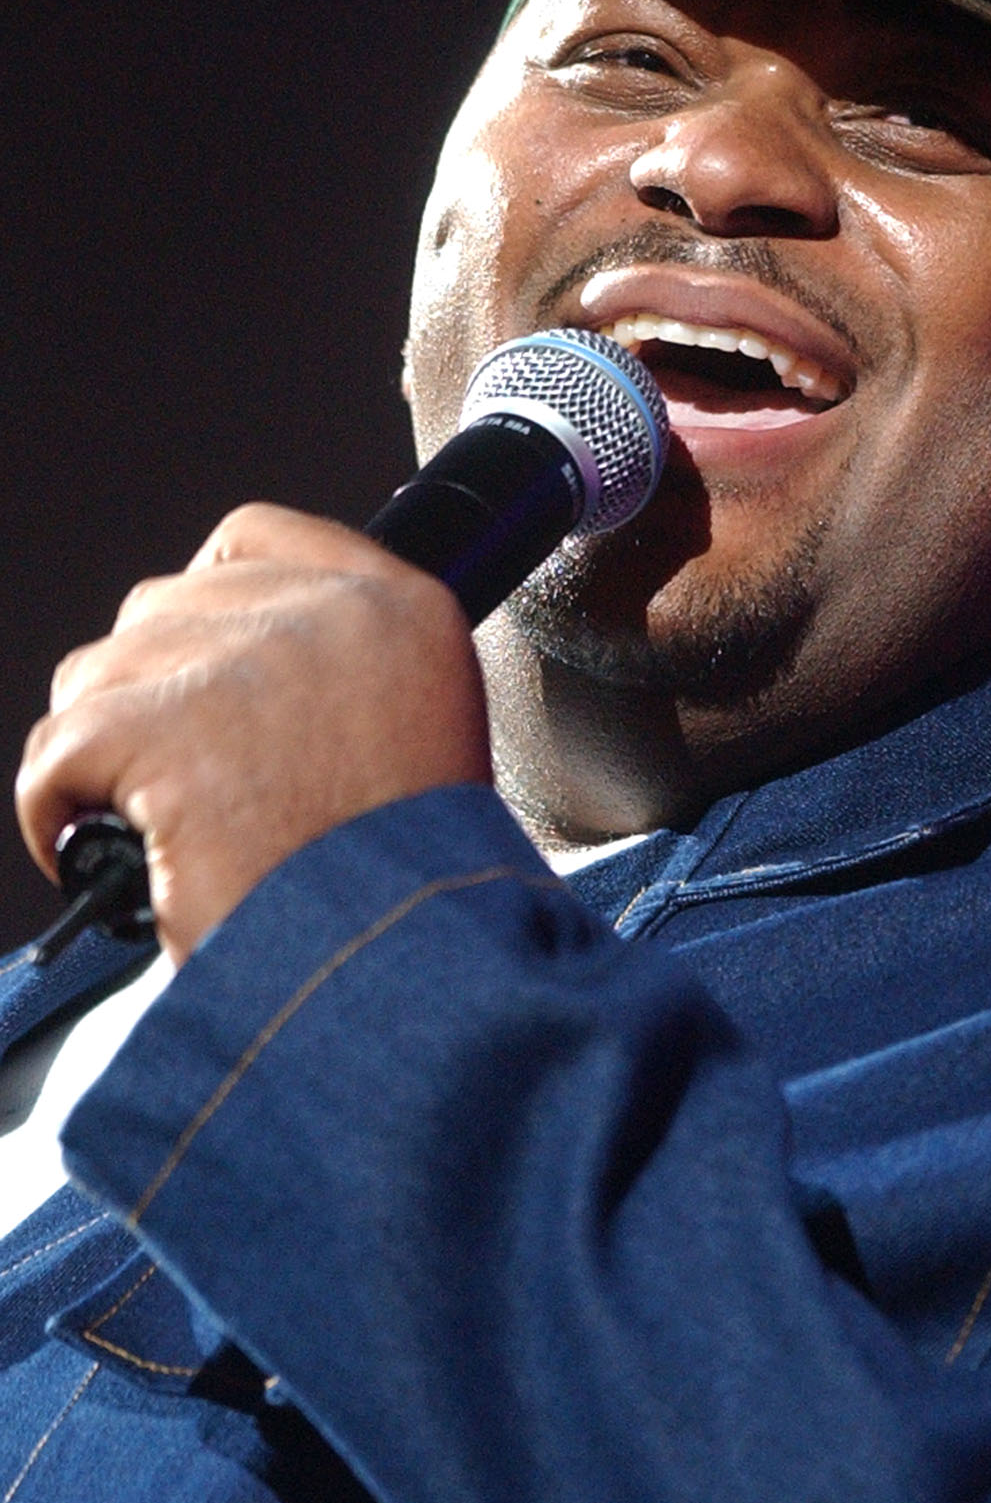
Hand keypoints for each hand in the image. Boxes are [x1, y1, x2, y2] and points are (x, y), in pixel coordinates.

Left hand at [16, 504, 492, 964]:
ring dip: (105, 753)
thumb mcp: (422, 742)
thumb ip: (340, 680)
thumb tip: (234, 681)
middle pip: (162, 606)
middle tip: (177, 778)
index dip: (205, 601)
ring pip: (99, 675)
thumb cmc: (413, 891)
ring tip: (153, 824)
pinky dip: (57, 810)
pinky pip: (57, 752)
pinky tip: (103, 854)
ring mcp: (241, 664)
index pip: (257, 539)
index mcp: (402, 611)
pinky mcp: (162, 731)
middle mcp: (327, 614)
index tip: (196, 663)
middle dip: (148, 692)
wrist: (406, 963)